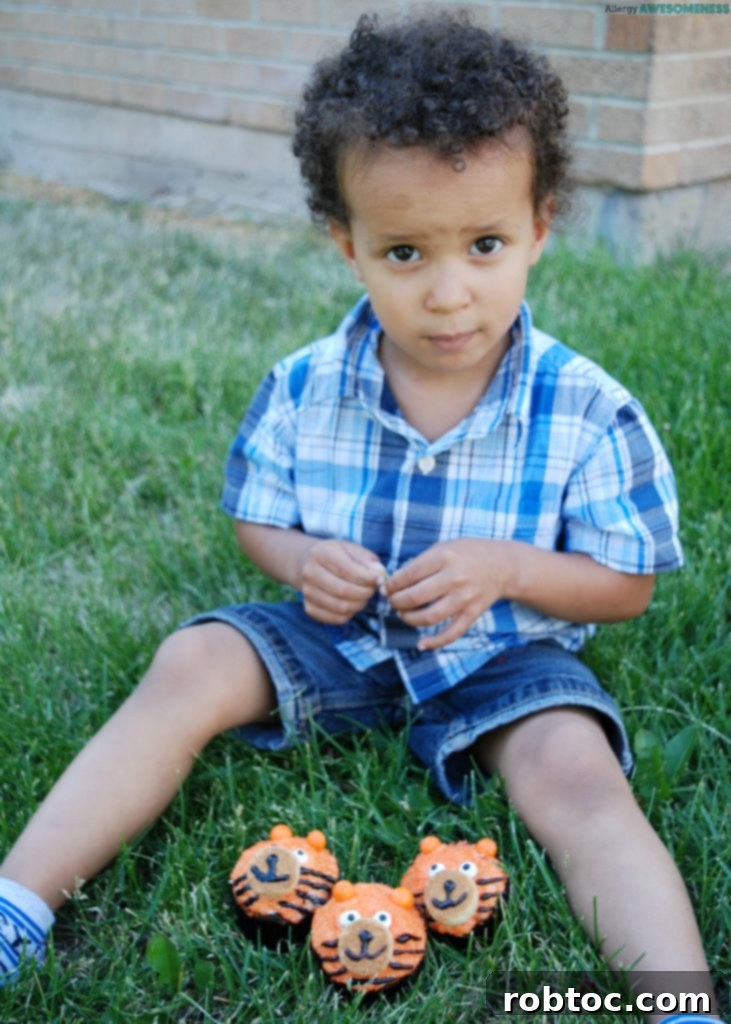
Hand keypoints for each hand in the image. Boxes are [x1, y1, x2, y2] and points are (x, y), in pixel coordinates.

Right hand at [298, 539, 384, 624]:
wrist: (309, 563)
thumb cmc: (337, 556)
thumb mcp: (352, 549)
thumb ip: (367, 559)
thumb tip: (380, 573)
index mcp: (321, 553)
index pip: (347, 570)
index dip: (367, 578)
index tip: (379, 580)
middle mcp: (310, 572)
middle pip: (343, 590)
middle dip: (364, 593)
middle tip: (372, 589)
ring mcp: (307, 592)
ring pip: (340, 607)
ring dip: (359, 604)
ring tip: (363, 596)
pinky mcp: (309, 608)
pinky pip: (335, 618)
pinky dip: (350, 614)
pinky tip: (352, 604)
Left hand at [384, 539, 513, 650]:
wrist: (503, 565)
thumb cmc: (468, 553)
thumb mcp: (444, 547)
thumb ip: (420, 563)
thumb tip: (394, 582)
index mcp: (444, 557)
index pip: (409, 575)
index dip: (392, 584)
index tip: (386, 588)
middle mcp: (454, 578)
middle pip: (415, 597)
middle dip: (397, 602)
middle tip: (392, 602)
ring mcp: (464, 598)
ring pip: (429, 617)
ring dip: (409, 619)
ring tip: (403, 615)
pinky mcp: (472, 613)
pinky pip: (451, 633)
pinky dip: (435, 642)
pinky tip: (421, 644)